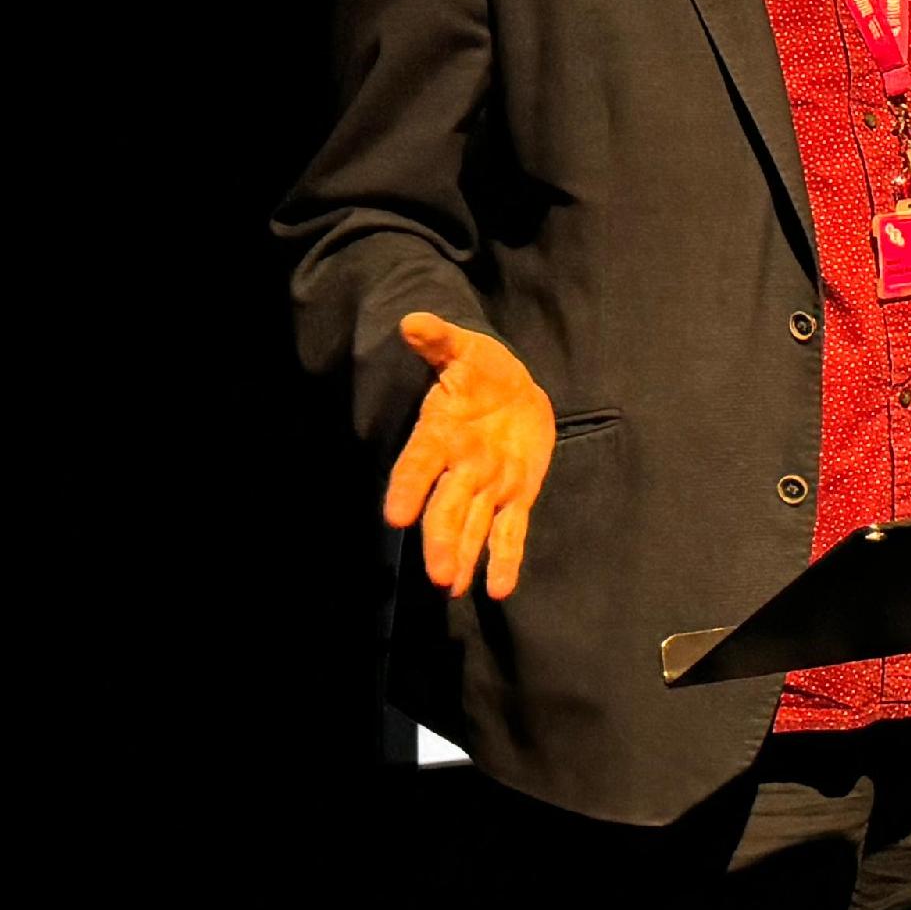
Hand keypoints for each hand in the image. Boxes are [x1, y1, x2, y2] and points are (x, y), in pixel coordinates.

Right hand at [382, 313, 555, 602]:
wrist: (509, 389)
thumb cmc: (479, 369)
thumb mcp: (465, 349)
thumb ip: (440, 340)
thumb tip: (413, 321)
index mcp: (440, 433)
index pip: (419, 463)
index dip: (408, 487)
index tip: (395, 515)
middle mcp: (459, 467)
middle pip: (447, 507)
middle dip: (441, 539)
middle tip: (436, 574)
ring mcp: (487, 486)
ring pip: (473, 526)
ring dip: (464, 556)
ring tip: (454, 588)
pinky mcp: (515, 496)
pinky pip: (509, 532)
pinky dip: (504, 559)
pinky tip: (497, 589)